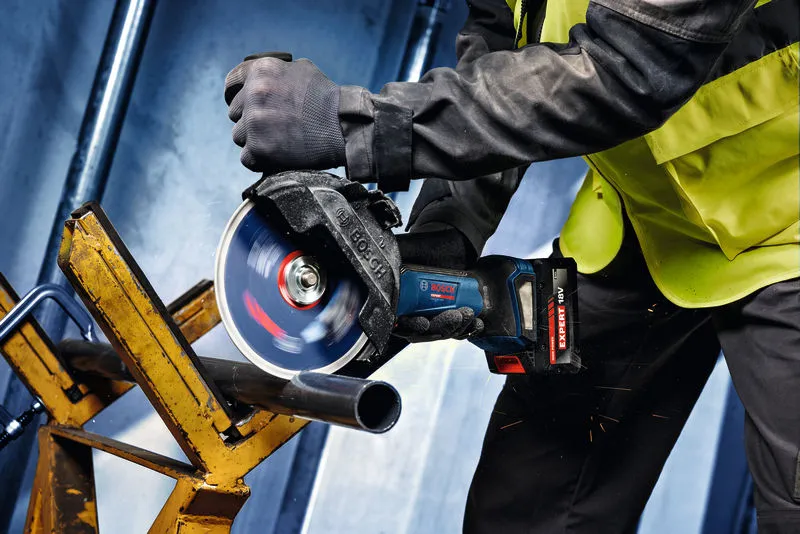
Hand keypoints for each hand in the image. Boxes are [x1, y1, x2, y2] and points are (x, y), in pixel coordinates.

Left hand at [224, 57, 345, 172]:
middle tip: (275, 127)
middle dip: (252, 120)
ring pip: (239, 136)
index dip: (238, 97)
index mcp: (262, 71)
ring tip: (280, 142)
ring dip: (256, 141)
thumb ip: (275, 73)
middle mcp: (254, 93)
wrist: (344, 126)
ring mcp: (255, 121)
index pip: (231, 84)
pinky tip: (278, 156)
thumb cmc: (327, 100)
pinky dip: (261, 160)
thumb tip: (259, 79)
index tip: (244, 108)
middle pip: (235, 113)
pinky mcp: (259, 147)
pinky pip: (247, 158)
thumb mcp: (301, 70)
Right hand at [391, 227, 482, 343]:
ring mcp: (432, 314)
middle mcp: (412, 311)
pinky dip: (468, 328)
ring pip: (442, 331)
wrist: (453, 239)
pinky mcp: (451, 313)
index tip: (424, 323)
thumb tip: (374, 266)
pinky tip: (477, 324)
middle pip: (423, 331)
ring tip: (468, 315)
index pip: (399, 323)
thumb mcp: (401, 249)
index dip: (411, 327)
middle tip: (455, 316)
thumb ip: (386, 258)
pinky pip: (458, 328)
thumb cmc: (424, 244)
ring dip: (457, 328)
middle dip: (441, 327)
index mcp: (395, 300)